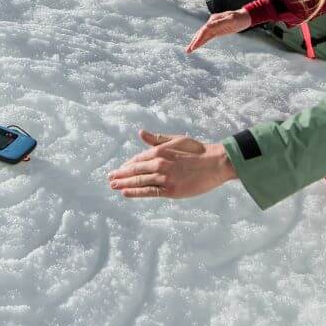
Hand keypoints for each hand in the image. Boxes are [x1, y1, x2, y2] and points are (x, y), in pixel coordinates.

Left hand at [108, 130, 235, 199]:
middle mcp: (158, 164)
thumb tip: (140, 133)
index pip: (137, 160)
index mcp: (159, 151)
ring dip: (123, 183)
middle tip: (109, 178)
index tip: (119, 169)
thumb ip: (157, 139)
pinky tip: (125, 192)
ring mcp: (164, 177)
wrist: (215, 163)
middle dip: (120, 174)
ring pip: (138, 181)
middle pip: (134, 170)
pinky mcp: (170, 190)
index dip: (127, 165)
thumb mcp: (176, 140)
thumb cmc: (198, 151)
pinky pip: (149, 192)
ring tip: (112, 185)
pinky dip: (135, 192)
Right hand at [185, 9, 251, 52]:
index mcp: (214, 20)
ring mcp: (214, 26)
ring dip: (196, 42)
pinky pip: (208, 37)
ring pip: (203, 35)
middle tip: (187, 50)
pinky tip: (198, 45)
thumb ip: (219, 23)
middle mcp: (212, 23)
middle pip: (201, 33)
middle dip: (194, 42)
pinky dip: (202, 41)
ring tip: (189, 50)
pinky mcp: (217, 30)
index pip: (204, 30)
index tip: (194, 47)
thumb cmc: (239, 18)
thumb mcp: (231, 20)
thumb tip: (207, 26)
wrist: (245, 17)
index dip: (198, 39)